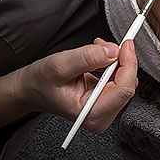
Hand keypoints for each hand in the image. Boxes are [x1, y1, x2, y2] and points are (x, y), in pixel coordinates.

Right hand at [18, 39, 136, 131]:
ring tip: (95, 49)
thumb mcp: (60, 66)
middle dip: (120, 60)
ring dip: (115, 59)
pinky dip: (112, 62)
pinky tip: (98, 55)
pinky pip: (119, 77)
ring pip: (125, 78)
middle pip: (127, 84)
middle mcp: (101, 115)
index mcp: (91, 114)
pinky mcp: (105, 97)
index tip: (125, 44)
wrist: (30, 88)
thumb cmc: (40, 83)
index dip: (128, 64)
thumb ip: (87, 58)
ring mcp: (104, 107)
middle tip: (105, 44)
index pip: (124, 89)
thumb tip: (113, 50)